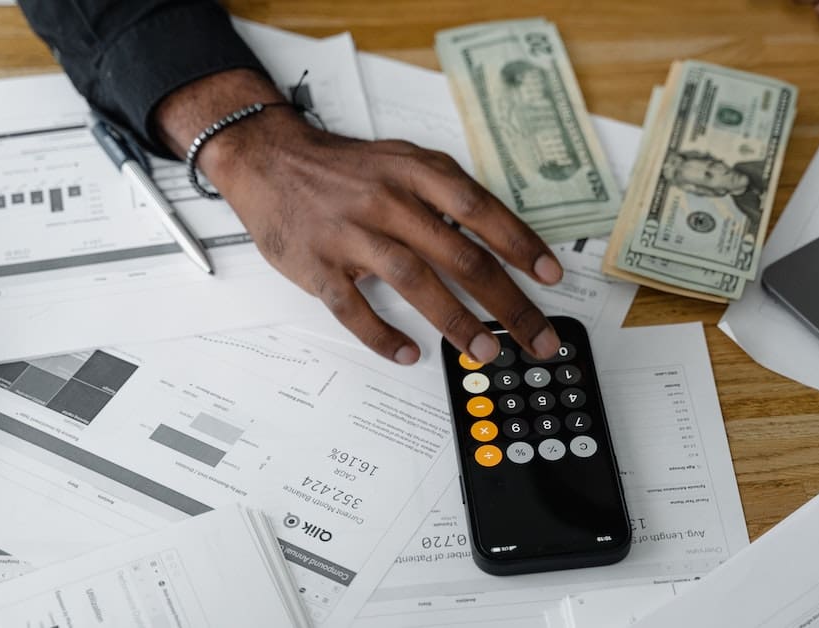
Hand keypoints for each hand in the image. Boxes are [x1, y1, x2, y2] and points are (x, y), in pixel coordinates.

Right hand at [153, 70, 562, 364]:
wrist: (269, 159)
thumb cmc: (345, 169)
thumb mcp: (403, 160)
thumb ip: (448, 195)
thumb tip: (501, 240)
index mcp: (416, 173)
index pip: (481, 211)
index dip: (520, 246)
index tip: (549, 277)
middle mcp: (389, 201)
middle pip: (461, 257)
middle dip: (508, 303)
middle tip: (536, 337)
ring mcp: (351, 234)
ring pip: (414, 282)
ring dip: (456, 322)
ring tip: (486, 351)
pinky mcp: (317, 266)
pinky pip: (353, 308)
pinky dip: (382, 335)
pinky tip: (407, 353)